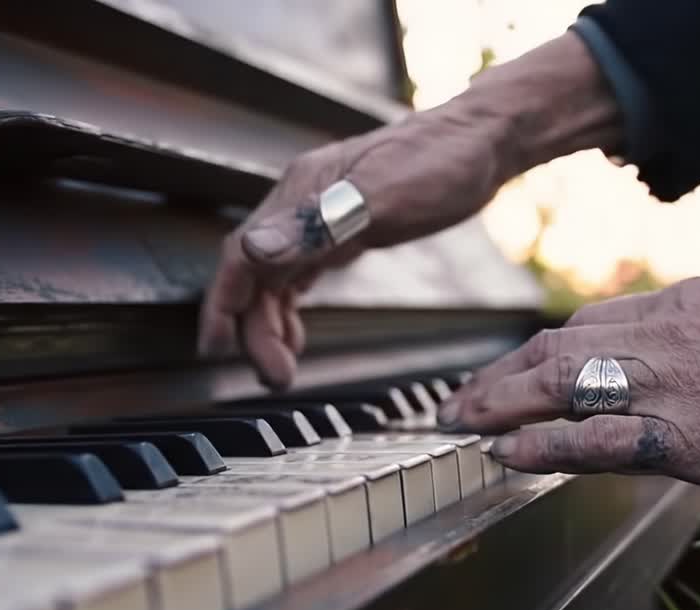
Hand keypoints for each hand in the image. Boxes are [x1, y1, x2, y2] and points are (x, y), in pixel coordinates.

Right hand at [196, 32, 623, 388]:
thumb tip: (255, 252)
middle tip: (274, 378)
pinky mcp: (345, 226)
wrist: (485, 140)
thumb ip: (318, 226)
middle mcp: (303, 203)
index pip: (242, 254)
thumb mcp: (382, 197)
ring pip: (274, 278)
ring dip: (269, 324)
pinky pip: (299, 273)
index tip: (214, 348)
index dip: (222, 304)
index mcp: (303, 193)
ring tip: (281, 369)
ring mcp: (322, 215)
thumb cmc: (443, 160)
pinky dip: (289, 308)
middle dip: (254, 329)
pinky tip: (296, 334)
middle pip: (255, 274)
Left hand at [438, 278, 699, 508]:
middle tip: (460, 397)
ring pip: (561, 383)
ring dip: (501, 404)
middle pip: (559, 347)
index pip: (590, 324)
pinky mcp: (681, 436)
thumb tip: (673, 355)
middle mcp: (666, 334)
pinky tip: (505, 453)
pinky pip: (591, 439)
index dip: (540, 350)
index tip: (512, 367)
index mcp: (686, 305)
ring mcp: (669, 384)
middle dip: (502, 374)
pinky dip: (541, 445)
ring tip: (462, 423)